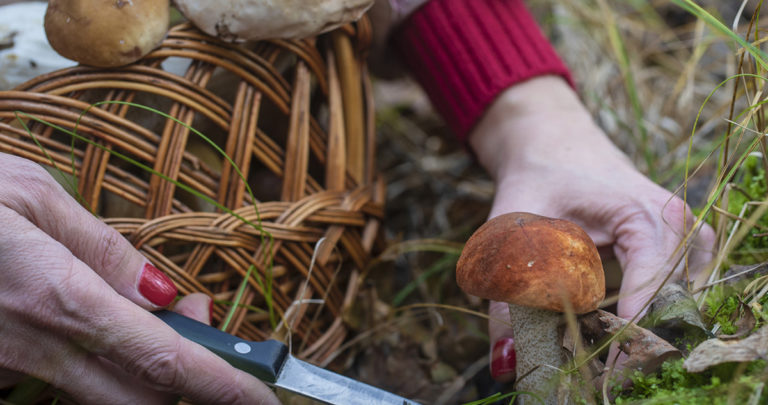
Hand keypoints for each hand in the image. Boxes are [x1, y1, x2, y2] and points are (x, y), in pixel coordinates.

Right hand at [0, 153, 278, 403]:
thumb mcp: (30, 195)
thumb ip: (100, 248)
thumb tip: (160, 290)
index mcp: (59, 296)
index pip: (162, 360)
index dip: (221, 386)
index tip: (263, 396)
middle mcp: (38, 346)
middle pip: (141, 400)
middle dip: (192, 383)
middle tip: (205, 326)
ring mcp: (12, 364)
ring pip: (102, 397)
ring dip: (148, 374)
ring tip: (158, 316)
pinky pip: (63, 383)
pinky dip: (102, 366)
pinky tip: (101, 323)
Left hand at [468, 77, 715, 381]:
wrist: (553, 142)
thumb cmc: (536, 177)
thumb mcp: (513, 230)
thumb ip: (506, 298)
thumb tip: (505, 361)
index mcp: (641, 215)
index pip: (651, 289)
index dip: (627, 336)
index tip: (600, 367)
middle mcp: (674, 223)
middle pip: (671, 300)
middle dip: (636, 339)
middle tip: (597, 370)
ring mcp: (683, 233)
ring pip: (679, 299)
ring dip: (646, 326)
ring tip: (608, 348)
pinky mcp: (677, 243)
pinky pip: (677, 288)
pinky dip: (651, 310)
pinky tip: (620, 326)